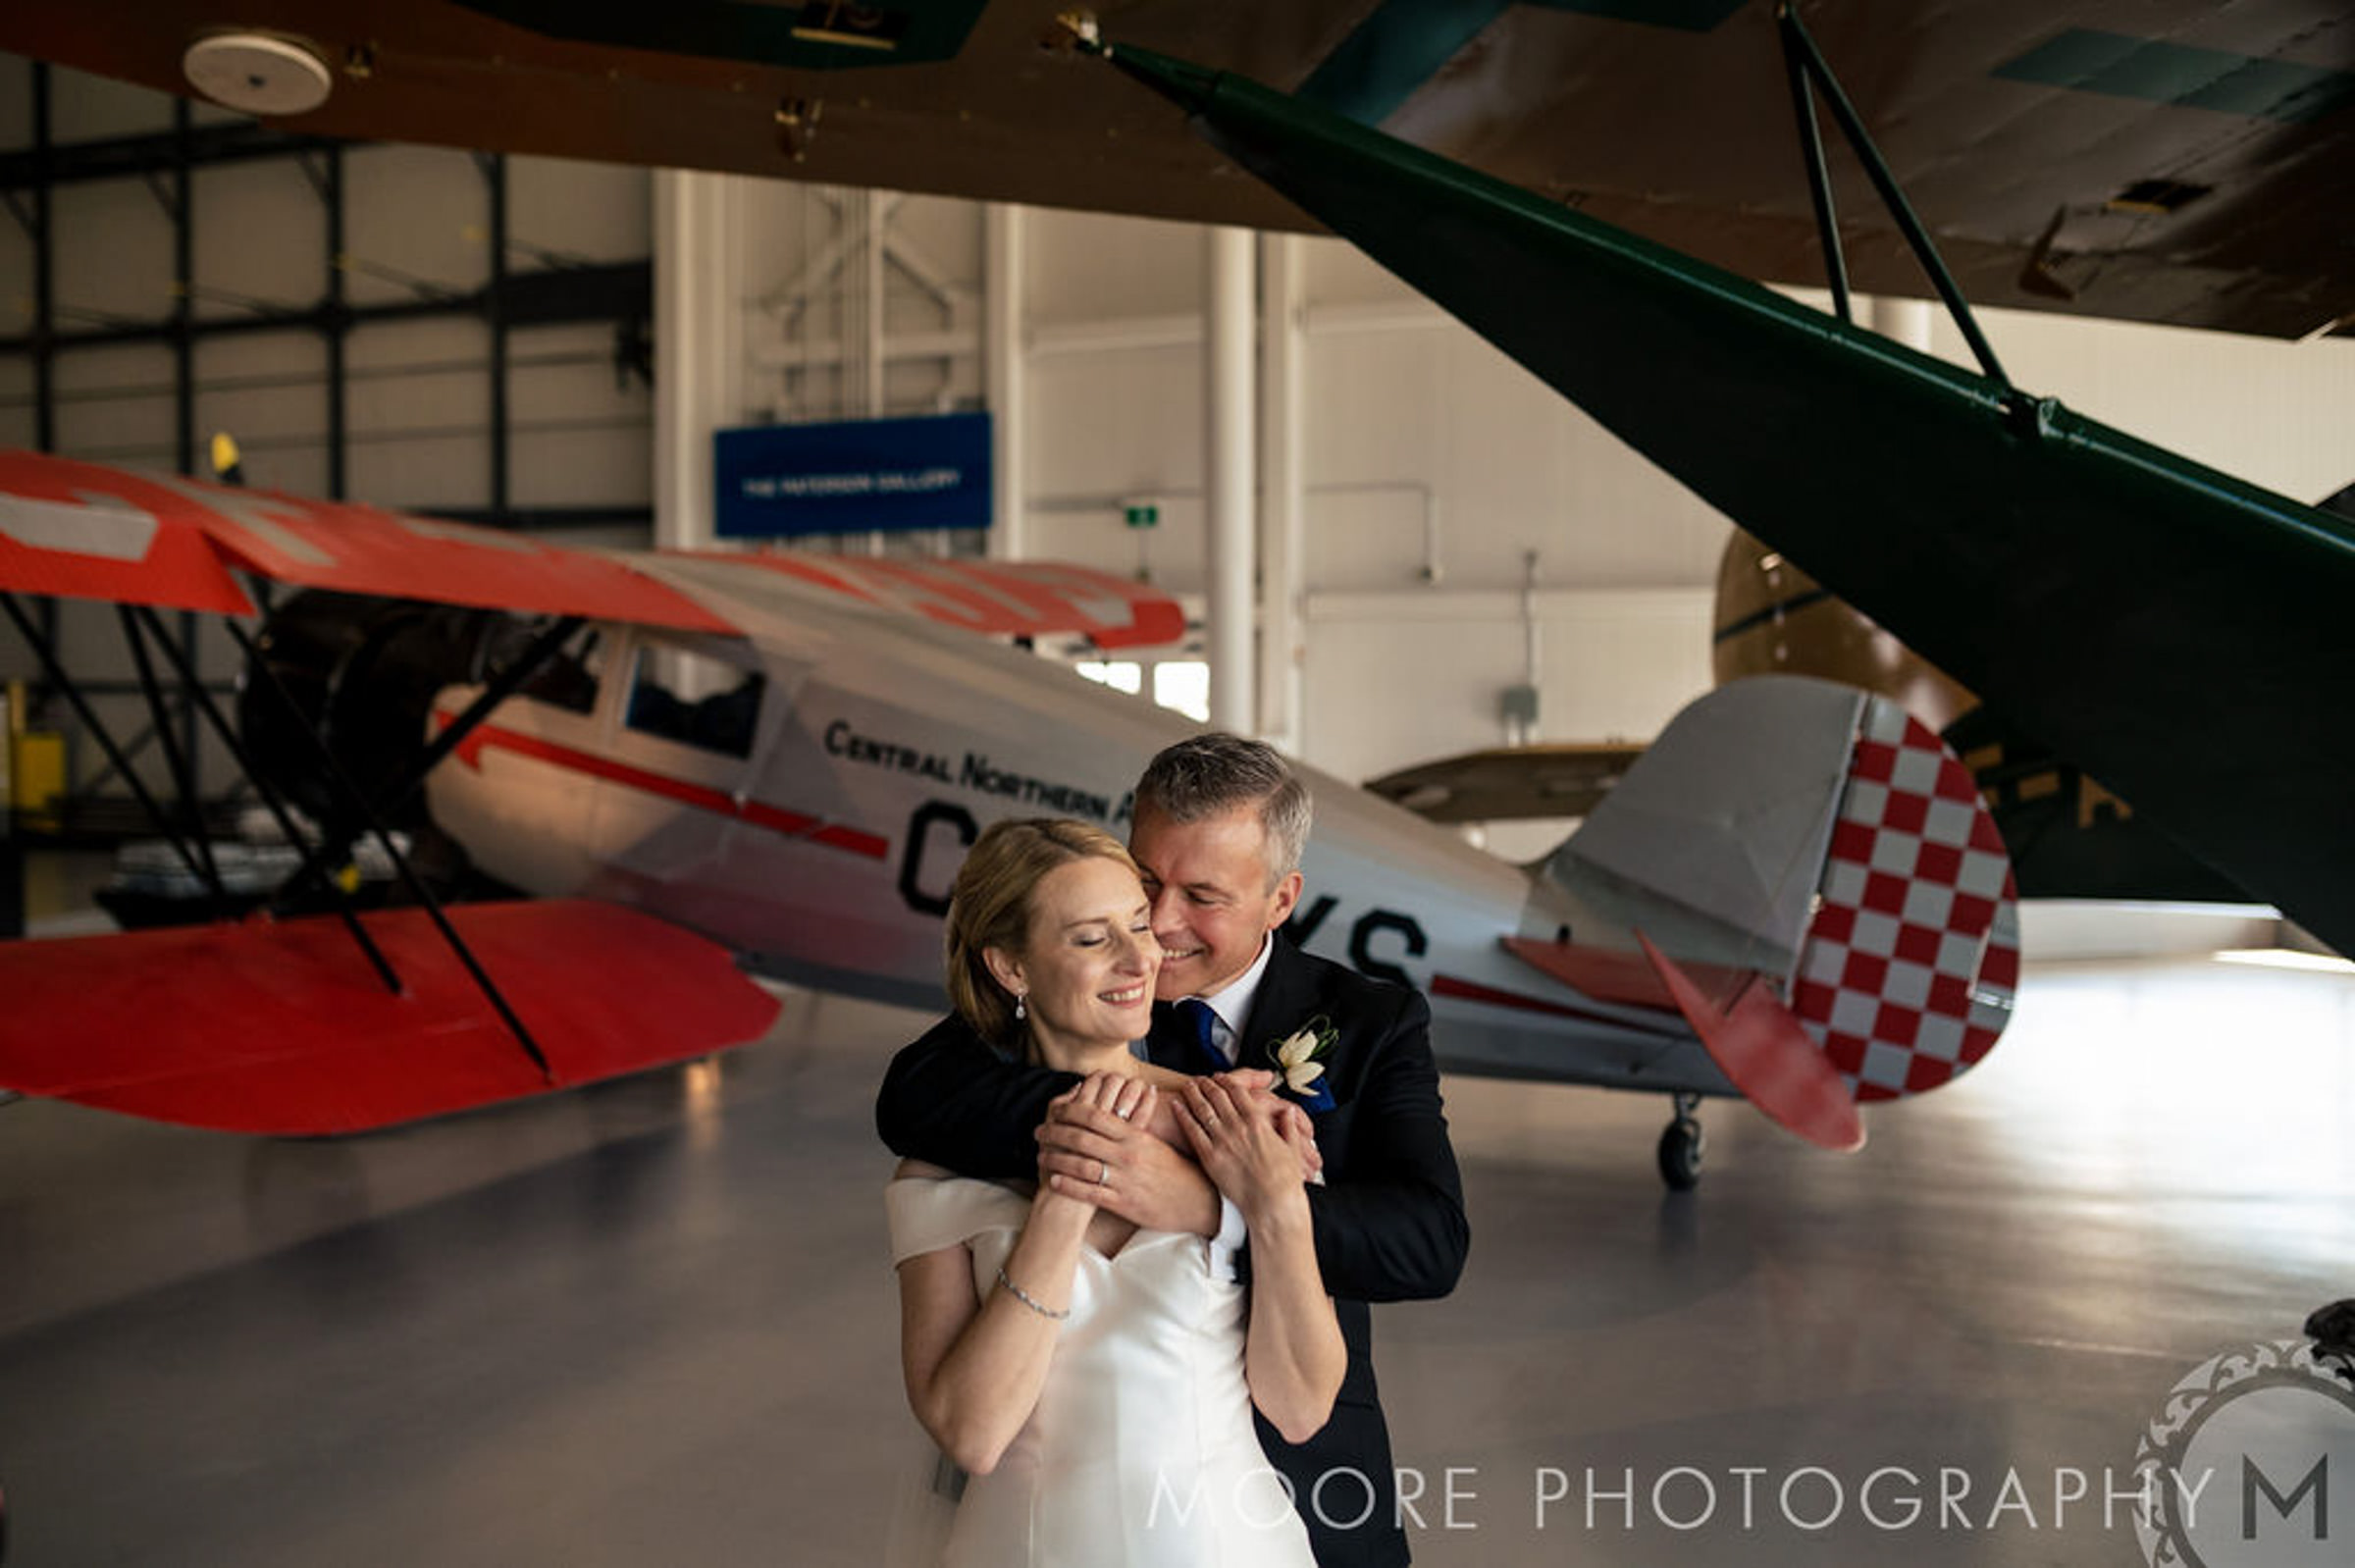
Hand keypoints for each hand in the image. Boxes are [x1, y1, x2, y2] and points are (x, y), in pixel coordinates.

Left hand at [1037, 1073, 1221, 1236]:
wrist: (1196, 1201)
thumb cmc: (1175, 1170)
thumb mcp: (1157, 1141)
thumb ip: (1141, 1119)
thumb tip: (1140, 1088)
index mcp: (1136, 1136)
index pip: (1096, 1117)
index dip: (1070, 1112)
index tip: (1054, 1111)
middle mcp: (1128, 1155)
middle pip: (1083, 1138)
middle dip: (1056, 1133)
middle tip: (1039, 1131)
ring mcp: (1125, 1180)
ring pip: (1082, 1165)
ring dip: (1057, 1159)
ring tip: (1041, 1156)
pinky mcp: (1123, 1203)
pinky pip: (1090, 1193)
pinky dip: (1069, 1186)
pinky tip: (1054, 1181)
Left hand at [1174, 1075, 1312, 1229]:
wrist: (1272, 1203)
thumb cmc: (1284, 1180)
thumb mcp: (1292, 1147)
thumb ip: (1289, 1125)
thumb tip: (1288, 1111)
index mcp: (1257, 1122)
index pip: (1238, 1092)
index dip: (1226, 1081)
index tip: (1219, 1077)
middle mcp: (1237, 1127)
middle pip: (1217, 1096)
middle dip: (1207, 1084)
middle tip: (1199, 1079)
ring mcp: (1222, 1141)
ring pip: (1203, 1109)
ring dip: (1193, 1094)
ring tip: (1187, 1086)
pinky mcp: (1209, 1157)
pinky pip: (1192, 1131)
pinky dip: (1183, 1115)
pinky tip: (1176, 1106)